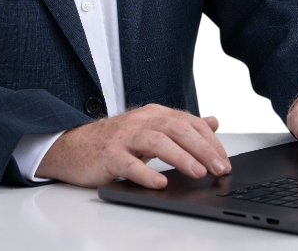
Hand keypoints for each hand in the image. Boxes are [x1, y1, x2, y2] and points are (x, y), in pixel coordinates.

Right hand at [35, 104, 231, 188]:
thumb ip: (182, 125)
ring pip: (156, 141)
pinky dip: (145, 174)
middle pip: (176, 128)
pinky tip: (159, 183)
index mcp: (154, 114)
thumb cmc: (115, 140)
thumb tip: (213, 122)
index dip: (210, 141)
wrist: (74, 146)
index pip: (189, 122)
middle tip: (218, 168)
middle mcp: (140, 121)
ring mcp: (123, 137)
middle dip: (202, 149)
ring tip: (197, 172)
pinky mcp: (108, 155)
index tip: (224, 160)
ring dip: (180, 157)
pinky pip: (127, 163)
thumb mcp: (151, 128)